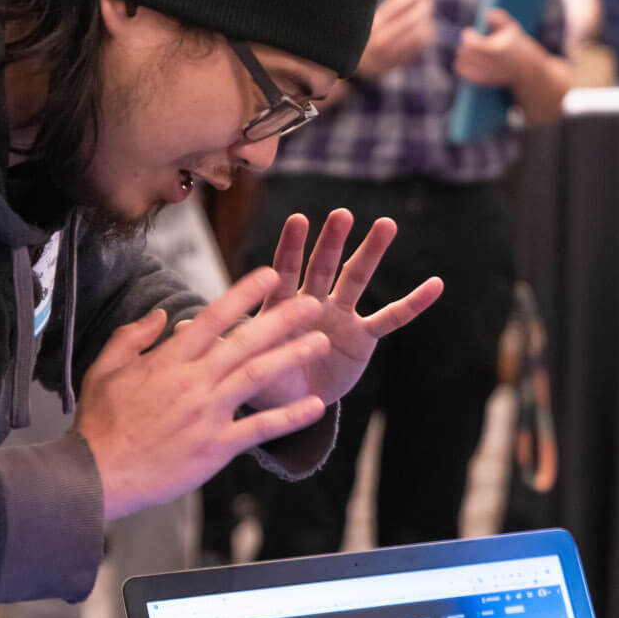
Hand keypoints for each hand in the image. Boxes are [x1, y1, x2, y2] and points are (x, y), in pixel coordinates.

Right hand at [74, 268, 333, 519]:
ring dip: (293, 356)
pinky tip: (316, 406)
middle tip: (311, 301)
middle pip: (246, 341)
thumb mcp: (105, 369)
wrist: (95, 474)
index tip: (269, 275)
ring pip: (258, 376)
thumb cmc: (98, 423)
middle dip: (282, 318)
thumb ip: (133, 337)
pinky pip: (260, 428)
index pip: (214, 317)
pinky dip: (290, 417)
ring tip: (321, 341)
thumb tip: (159, 314)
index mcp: (169, 359)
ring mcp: (208, 413)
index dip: (245, 293)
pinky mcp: (216, 446)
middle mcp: (194, 380)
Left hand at [237, 209, 443, 410]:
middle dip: (331, 242)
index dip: (291, 249)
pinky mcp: (362, 337)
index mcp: (279, 307)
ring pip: (357, 279)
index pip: (284, 272)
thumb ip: (221, 340)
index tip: (299, 220)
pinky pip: (390, 318)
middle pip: (322, 266)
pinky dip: (412, 304)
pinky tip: (435, 285)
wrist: (291, 403)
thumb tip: (183, 326)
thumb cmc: (261, 376)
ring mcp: (339, 316)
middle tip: (341, 214)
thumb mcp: (238, 361)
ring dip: (371, 253)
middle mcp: (311, 302)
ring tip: (387, 224)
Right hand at [356, 0, 434, 79]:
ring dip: (427, 20)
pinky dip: (427, 32)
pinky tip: (425, 26)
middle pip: (410, 20)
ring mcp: (392, 52)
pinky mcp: (402, 60)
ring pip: (418, 33)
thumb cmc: (373, 31)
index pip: (397, 5)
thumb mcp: (378, 15)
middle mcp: (381, 38)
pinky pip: (420, 45)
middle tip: (428, 0)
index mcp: (374, 23)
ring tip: (426, 13)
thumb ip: (394, 1)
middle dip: (423, 7)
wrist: (365, 64)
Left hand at [455, 9, 533, 87]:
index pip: (470, 42)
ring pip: (461, 62)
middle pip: (464, 51)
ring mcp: (485, 73)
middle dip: (465, 44)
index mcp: (495, 49)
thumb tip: (487, 13)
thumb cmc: (518, 46)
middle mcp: (489, 63)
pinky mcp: (483, 80)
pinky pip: (463, 72)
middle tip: (472, 40)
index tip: (472, 32)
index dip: (468, 34)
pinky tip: (470, 59)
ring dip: (463, 54)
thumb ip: (499, 18)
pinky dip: (462, 64)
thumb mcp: (512, 28)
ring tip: (471, 50)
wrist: (527, 70)